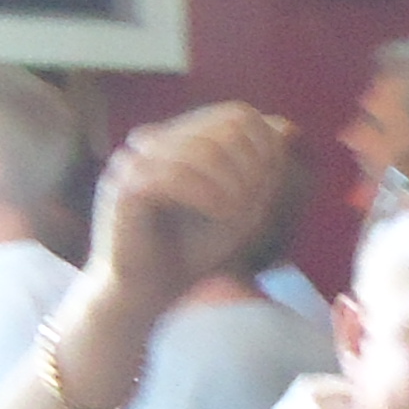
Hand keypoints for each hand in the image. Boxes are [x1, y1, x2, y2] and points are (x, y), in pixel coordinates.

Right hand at [92, 104, 293, 320]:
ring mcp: (133, 161)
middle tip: (251, 207)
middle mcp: (152, 141)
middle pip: (225, 129)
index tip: (264, 190)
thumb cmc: (192, 250)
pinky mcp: (123, 188)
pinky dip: (209, 196)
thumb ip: (260, 169)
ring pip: (202, 151)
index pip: (237, 115)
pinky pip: (174, 176)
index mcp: (177, 138)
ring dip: (234, 186)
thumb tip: (284, 125)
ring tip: (235, 215)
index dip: (265, 149)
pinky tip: (220, 215)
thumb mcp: (240, 207)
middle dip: (252, 170)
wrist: (146, 293)